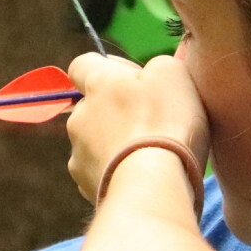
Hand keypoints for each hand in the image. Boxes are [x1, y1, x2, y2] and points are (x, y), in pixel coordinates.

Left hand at [65, 52, 208, 202]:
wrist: (153, 186)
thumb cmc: (165, 122)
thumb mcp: (172, 73)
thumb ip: (154, 65)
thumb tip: (147, 74)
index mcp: (97, 83)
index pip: (82, 64)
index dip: (107, 69)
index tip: (134, 81)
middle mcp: (79, 115)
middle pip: (93, 105)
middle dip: (115, 110)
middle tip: (151, 122)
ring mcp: (78, 153)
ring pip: (95, 141)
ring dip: (115, 143)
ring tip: (149, 155)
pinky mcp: (84, 183)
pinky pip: (99, 171)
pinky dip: (115, 171)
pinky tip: (139, 177)